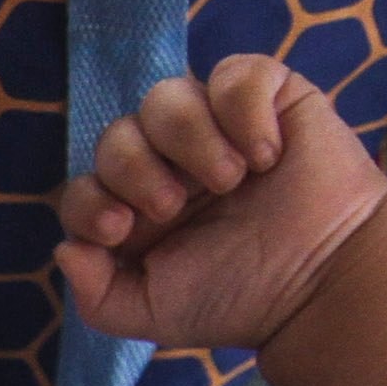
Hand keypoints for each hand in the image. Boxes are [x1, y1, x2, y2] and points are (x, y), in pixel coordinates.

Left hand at [52, 54, 386, 352]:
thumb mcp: (155, 314)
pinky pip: (236, 71)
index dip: (88, 200)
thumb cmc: (242, 297)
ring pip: (167, 95)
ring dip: (188, 139)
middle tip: (175, 205)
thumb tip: (64, 249)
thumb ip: (97, 296)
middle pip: (116, 134)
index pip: (83, 185)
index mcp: (137, 210)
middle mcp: (169, 162)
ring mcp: (216, 126)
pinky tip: (267, 155)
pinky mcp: (268, 97)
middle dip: (135, 169)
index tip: (120, 228)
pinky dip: (243, 110)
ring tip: (229, 180)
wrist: (321, 283)